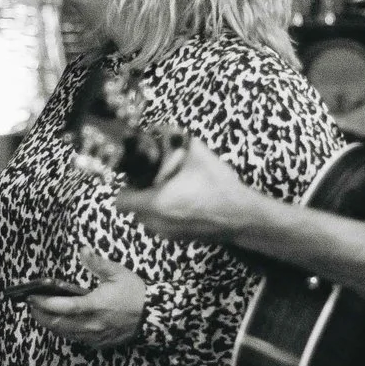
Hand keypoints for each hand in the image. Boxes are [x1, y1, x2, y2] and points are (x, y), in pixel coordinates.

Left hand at [26, 249, 146, 348]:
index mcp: (94, 306)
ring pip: (64, 333)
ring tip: (41, 312)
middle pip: (57, 324)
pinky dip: (64, 330)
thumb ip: (97, 263)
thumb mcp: (118, 273)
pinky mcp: (98, 342)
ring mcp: (94, 336)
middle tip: (31, 304)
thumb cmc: (135, 294)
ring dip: (50, 324)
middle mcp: (91, 324)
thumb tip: (82, 250)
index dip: (44, 303)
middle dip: (40, 315)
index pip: (63, 307)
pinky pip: (75, 338)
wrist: (154, 316)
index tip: (32, 296)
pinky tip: (61, 321)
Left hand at [115, 138, 260, 243]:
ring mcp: (168, 234)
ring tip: (172, 189)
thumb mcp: (198, 155)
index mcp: (155, 203)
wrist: (243, 217)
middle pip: (133, 209)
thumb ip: (176, 136)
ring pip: (147, 218)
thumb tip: (159, 126)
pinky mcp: (179, 239)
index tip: (139, 175)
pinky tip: (185, 200)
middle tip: (156, 179)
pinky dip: (166, 214)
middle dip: (140, 194)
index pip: (120, 200)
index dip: (126, 186)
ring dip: (153, 205)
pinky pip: (162, 225)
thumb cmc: (218, 187)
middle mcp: (156, 223)